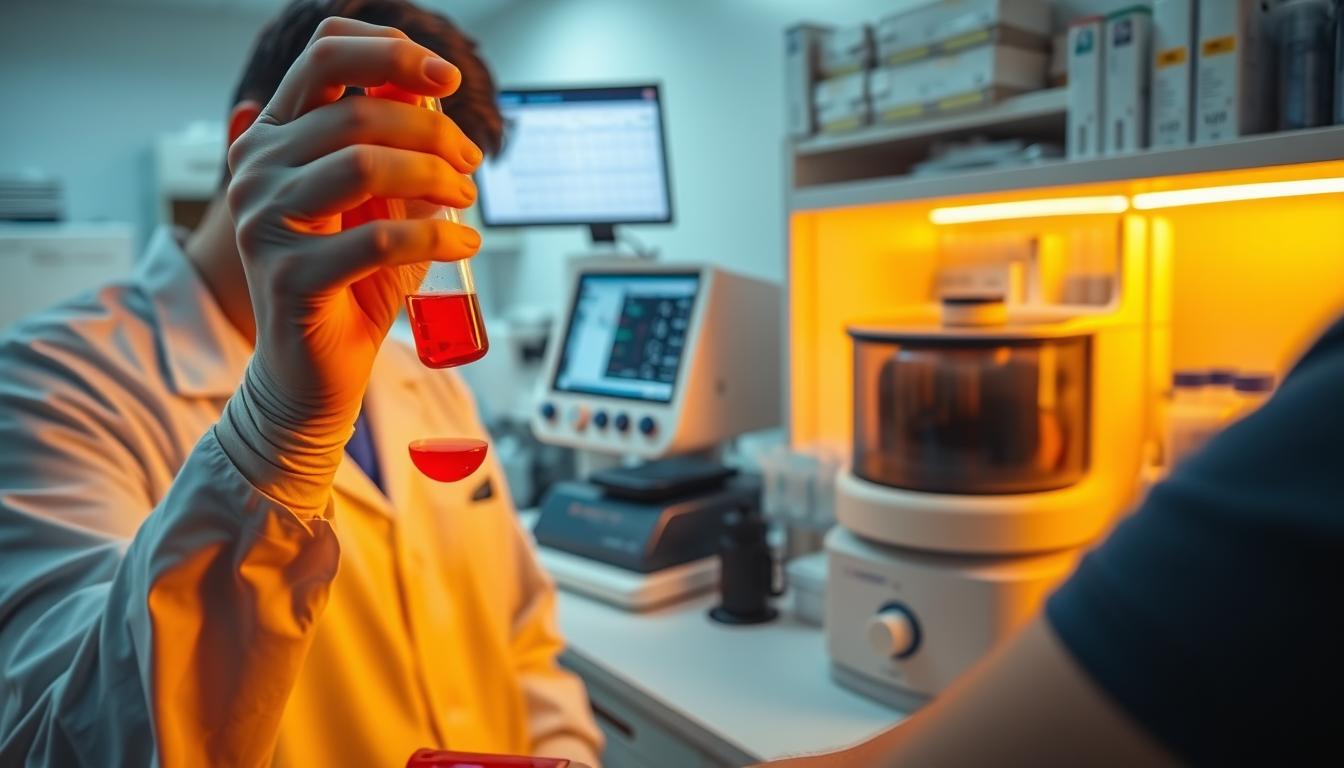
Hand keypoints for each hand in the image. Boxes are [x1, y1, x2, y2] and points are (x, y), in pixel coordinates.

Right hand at [218, 18, 482, 512]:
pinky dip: (436, 236)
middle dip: (433, 130)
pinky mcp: (290, 276)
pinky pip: (378, 239)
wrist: (316, 371)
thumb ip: (395, 147)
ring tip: (465, 201)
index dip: (389, 51)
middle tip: (469, 165)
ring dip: (434, 176)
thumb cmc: (351, 283)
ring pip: (362, 164)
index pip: (322, 56)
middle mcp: (258, 171)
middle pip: (356, 109)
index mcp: (275, 139)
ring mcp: (266, 222)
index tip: (444, 75)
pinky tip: (464, 242)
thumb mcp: (380, 204)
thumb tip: (429, 91)